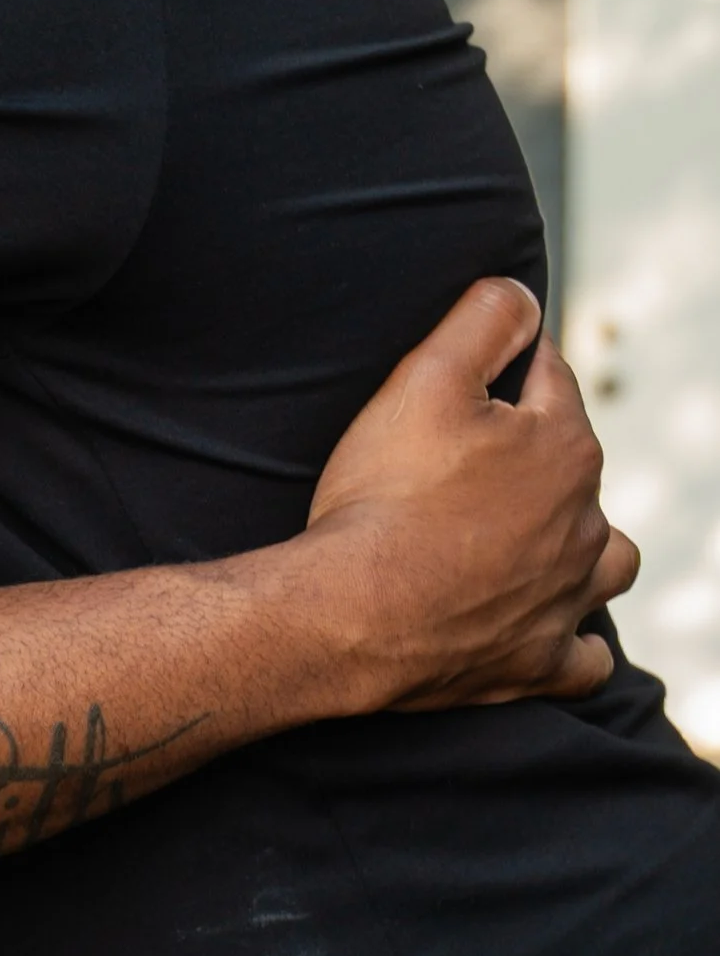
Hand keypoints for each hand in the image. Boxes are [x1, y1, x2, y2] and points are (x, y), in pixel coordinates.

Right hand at [301, 279, 636, 710]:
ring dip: (581, 548)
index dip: (502, 370)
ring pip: (607, 562)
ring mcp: (565, 599)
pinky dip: (571, 643)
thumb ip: (483, 319)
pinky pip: (583, 658)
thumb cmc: (383, 496)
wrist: (349, 614)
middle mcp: (585, 524)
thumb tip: (521, 292)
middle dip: (534, 456)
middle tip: (460, 459)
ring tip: (531, 539)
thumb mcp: (422, 378)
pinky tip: (542, 627)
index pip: (549, 379)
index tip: (458, 381)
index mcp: (566, 448)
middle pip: (575, 468)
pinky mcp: (537, 662)